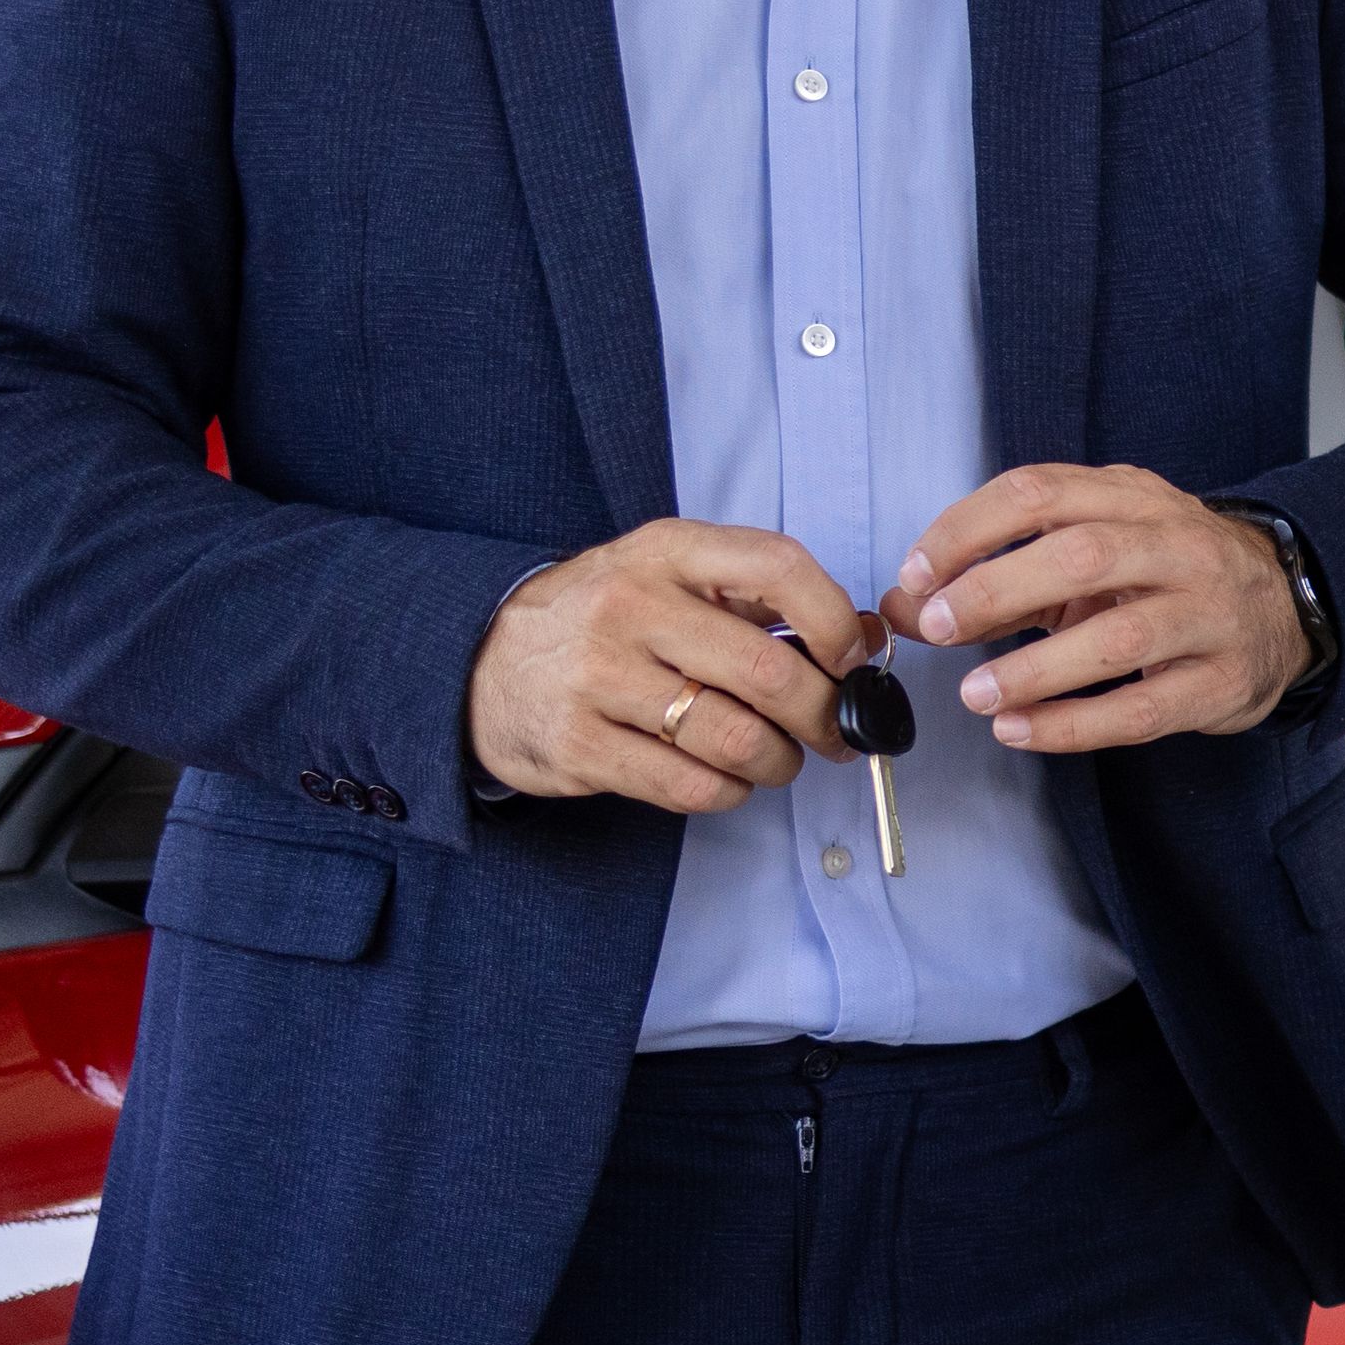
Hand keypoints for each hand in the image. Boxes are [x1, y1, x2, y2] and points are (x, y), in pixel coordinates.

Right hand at [467, 519, 875, 810]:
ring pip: (735, 739)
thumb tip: (863, 638)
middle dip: (822, 715)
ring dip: (778, 762)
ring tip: (776, 758)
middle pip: (768, 672)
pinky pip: (691, 787)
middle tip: (833, 731)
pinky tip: (725, 779)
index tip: (848, 660)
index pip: (779, 566)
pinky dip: (729, 792)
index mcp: (667, 552)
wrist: (481, 658)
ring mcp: (598, 677)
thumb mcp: (671, 576)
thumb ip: (759, 598)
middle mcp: (630, 606)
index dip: (833, 620)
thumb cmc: (604, 618)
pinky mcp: (579, 745)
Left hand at [885, 464, 1313, 752]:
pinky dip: (1075, 725)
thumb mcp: (1092, 552)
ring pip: (1120, 636)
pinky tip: (1021, 731)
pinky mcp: (1220, 681)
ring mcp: (1208, 614)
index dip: (969, 530)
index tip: (916, 574)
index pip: (1040, 491)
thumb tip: (900, 607)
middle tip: (935, 628)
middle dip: (996, 590)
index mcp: (1134, 498)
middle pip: (1082, 554)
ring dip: (1036, 668)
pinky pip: (1143, 708)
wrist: (1285, 608)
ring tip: (976, 695)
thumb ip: (999, 574)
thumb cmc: (1166, 576)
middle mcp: (1177, 546)